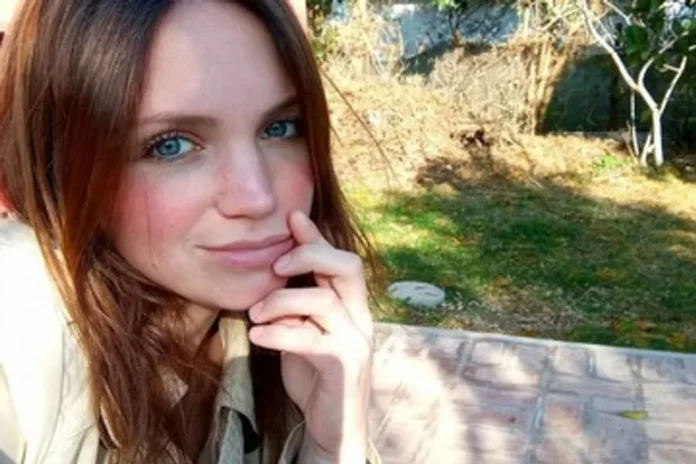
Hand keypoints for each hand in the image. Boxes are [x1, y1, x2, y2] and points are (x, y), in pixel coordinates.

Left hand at [248, 210, 372, 462]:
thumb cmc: (314, 377)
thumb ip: (296, 305)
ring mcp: (356, 342)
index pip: (339, 260)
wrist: (331, 429)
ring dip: (282, 300)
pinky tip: (257, 335)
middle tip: (274, 265)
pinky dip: (280, 333)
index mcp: (351, 306)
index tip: (292, 216)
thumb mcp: (303, 332)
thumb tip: (272, 274)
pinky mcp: (344, 366)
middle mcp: (360, 318)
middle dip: (310, 254)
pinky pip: (313, 339)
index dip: (317, 236)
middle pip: (347, 266)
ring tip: (254, 313)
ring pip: (326, 300)